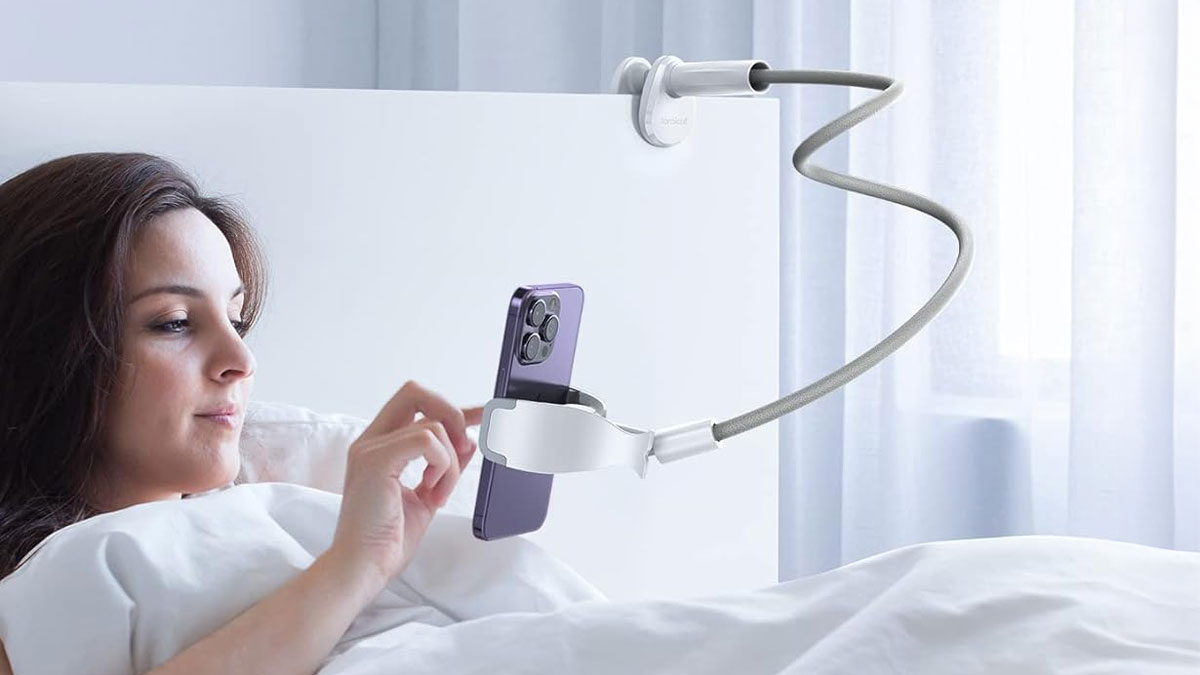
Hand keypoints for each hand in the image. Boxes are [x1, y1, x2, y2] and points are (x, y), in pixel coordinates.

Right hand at [329, 380, 483, 589]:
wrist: (362, 568)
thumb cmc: (387, 540)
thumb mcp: (426, 496)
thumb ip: (443, 467)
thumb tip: (469, 441)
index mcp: (378, 447)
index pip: (413, 404)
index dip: (450, 406)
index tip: (479, 417)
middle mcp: (369, 441)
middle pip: (415, 392)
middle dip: (450, 415)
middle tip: (462, 450)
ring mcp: (369, 449)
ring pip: (432, 426)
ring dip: (451, 462)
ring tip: (438, 493)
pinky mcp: (376, 461)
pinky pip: (428, 441)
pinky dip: (443, 467)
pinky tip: (433, 493)